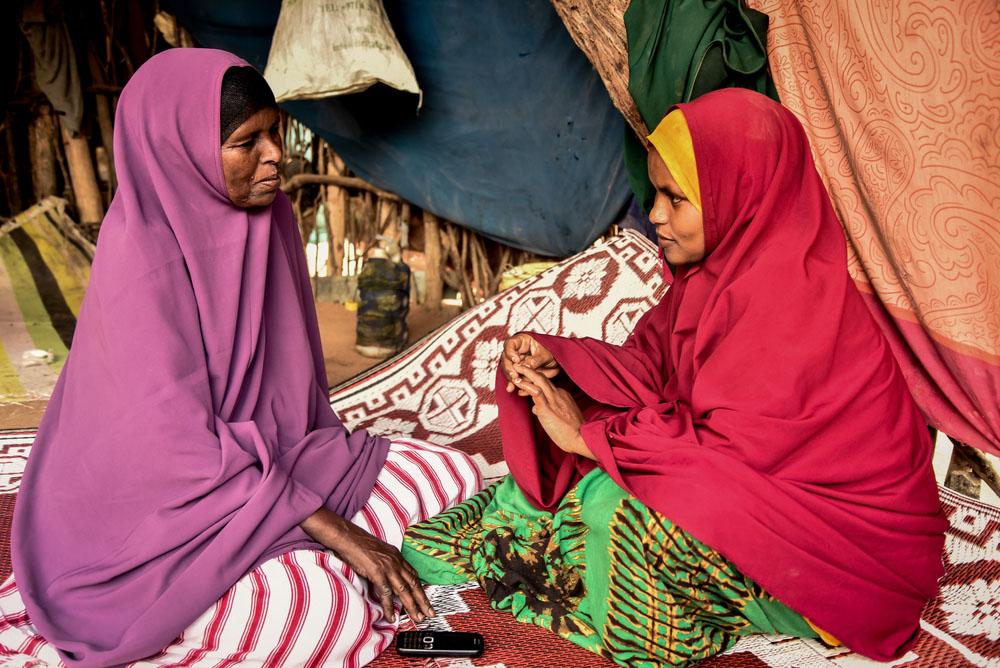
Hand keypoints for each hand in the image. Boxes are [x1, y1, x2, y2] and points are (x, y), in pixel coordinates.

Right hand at [300, 508, 433, 622]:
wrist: (349, 538)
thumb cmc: (360, 544)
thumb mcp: (380, 552)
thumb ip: (387, 564)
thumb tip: (389, 577)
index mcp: (397, 557)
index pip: (413, 575)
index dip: (420, 588)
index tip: (425, 599)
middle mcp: (396, 562)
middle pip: (414, 584)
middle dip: (423, 600)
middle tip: (430, 613)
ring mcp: (388, 568)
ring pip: (404, 591)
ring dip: (412, 606)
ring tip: (417, 618)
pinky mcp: (377, 573)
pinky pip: (386, 593)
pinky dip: (389, 607)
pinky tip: (392, 616)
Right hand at [501, 332, 558, 394]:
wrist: (555, 363)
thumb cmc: (551, 353)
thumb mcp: (546, 354)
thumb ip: (536, 360)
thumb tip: (526, 366)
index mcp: (521, 341)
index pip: (510, 344)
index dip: (511, 352)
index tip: (516, 360)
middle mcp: (515, 351)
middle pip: (506, 358)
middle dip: (509, 368)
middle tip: (514, 375)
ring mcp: (515, 362)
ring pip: (508, 369)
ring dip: (510, 377)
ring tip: (515, 383)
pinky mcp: (517, 372)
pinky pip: (512, 378)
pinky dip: (512, 383)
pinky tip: (511, 388)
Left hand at [512, 365, 593, 459]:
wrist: (580, 438)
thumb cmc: (571, 431)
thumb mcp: (560, 416)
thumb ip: (548, 409)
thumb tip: (535, 409)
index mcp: (562, 395)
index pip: (546, 383)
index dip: (534, 379)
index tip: (524, 378)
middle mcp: (558, 394)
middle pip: (542, 377)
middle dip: (529, 369)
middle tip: (518, 364)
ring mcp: (553, 399)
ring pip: (539, 380)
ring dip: (526, 372)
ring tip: (515, 367)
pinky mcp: (547, 408)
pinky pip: (535, 392)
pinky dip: (526, 385)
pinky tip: (518, 382)